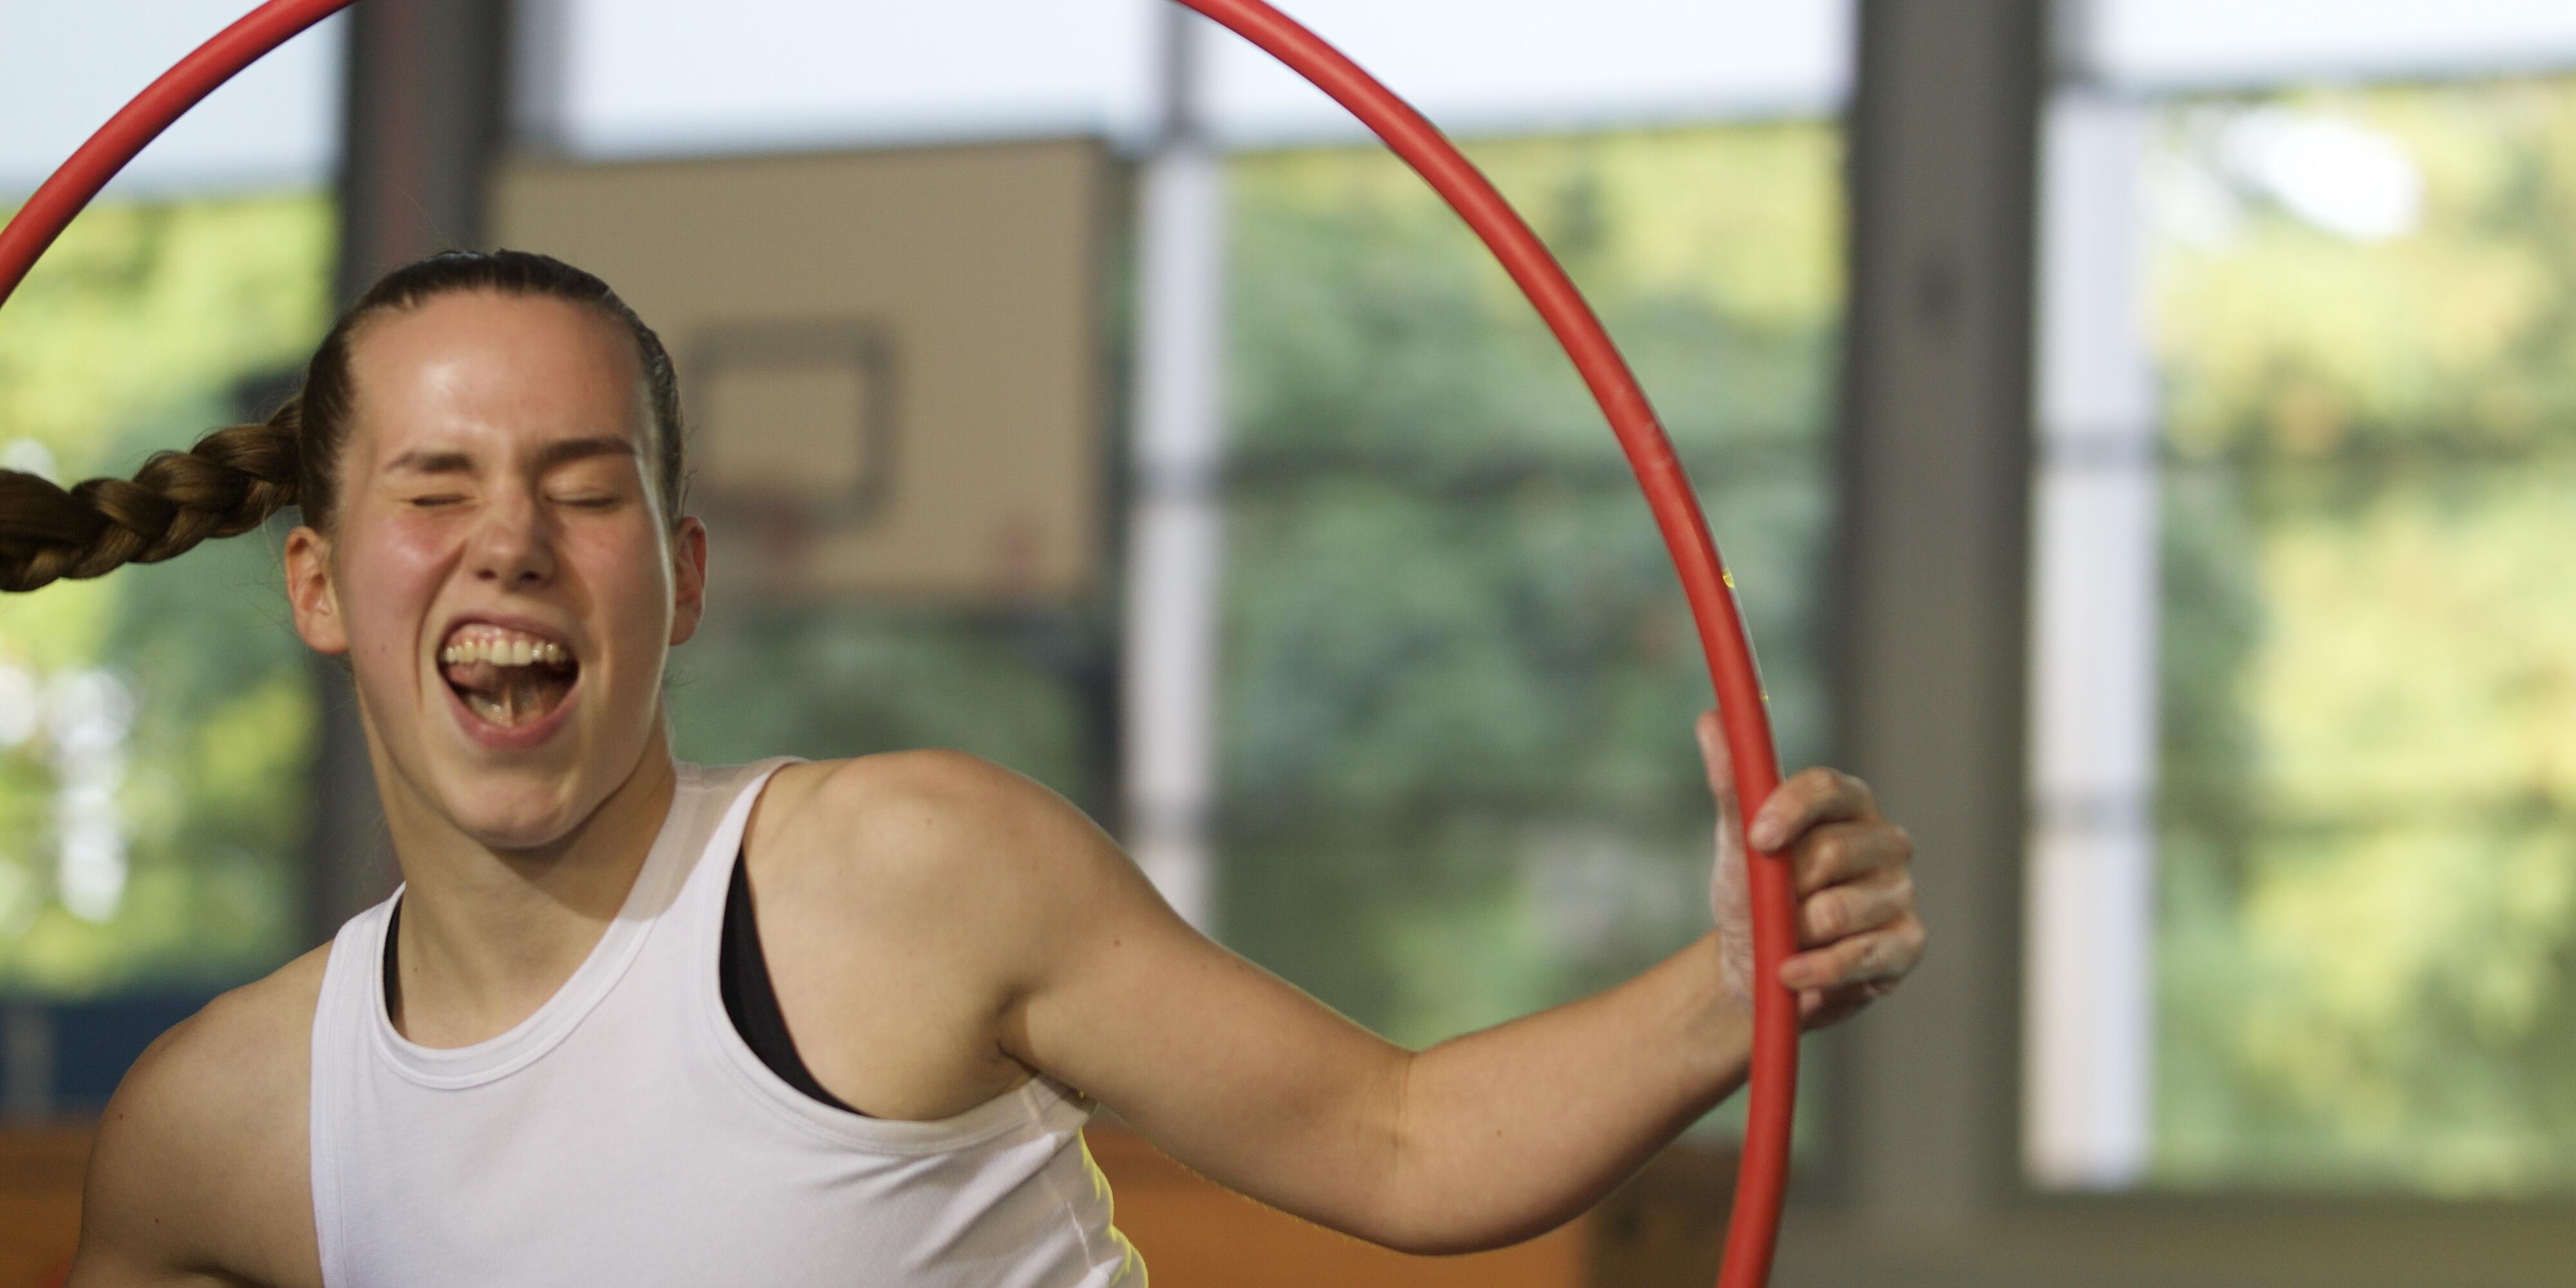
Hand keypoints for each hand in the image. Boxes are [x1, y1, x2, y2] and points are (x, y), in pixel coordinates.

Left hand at [1695, 709, 1924, 1029]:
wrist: (1759, 970)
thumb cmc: (1754, 895)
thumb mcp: (1738, 841)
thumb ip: (1733, 782)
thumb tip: (1711, 718)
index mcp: (1848, 804)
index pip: (1827, 787)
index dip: (1790, 809)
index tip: (1755, 839)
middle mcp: (1885, 841)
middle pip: (1831, 853)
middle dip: (1784, 890)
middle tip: (1766, 907)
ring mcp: (1901, 893)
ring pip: (1839, 910)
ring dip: (1793, 935)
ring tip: (1782, 943)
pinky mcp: (1908, 943)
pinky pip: (1860, 956)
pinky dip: (1815, 971)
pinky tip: (1792, 977)